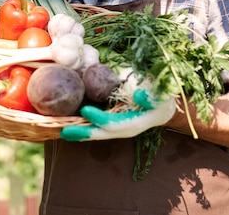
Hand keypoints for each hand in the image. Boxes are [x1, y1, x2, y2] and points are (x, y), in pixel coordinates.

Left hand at [60, 88, 175, 140]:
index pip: (114, 123)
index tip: (84, 109)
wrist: (166, 108)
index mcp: (135, 123)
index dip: (99, 118)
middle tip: (64, 131)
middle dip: (83, 132)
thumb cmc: (163, 100)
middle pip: (101, 133)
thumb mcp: (162, 96)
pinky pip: (98, 128)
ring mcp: (120, 128)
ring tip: (62, 131)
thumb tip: (138, 95)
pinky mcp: (116, 124)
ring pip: (98, 133)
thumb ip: (152, 96)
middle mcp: (125, 129)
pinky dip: (85, 128)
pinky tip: (72, 125)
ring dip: (80, 132)